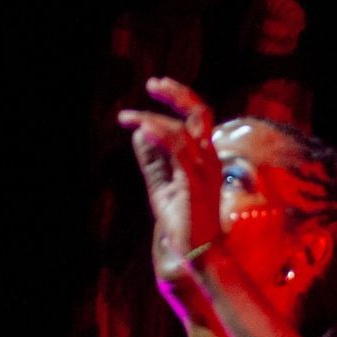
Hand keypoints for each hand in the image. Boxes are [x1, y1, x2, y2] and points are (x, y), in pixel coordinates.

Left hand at [117, 77, 223, 277]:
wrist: (196, 252)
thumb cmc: (182, 221)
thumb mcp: (161, 185)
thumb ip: (152, 160)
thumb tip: (138, 134)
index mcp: (204, 157)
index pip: (196, 118)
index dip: (176, 99)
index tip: (154, 87)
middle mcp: (209, 159)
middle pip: (200, 114)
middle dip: (177, 94)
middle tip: (153, 84)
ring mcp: (205, 171)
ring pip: (183, 131)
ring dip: (152, 120)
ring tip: (128, 118)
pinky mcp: (196, 184)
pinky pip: (179, 152)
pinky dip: (160, 136)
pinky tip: (141, 129)